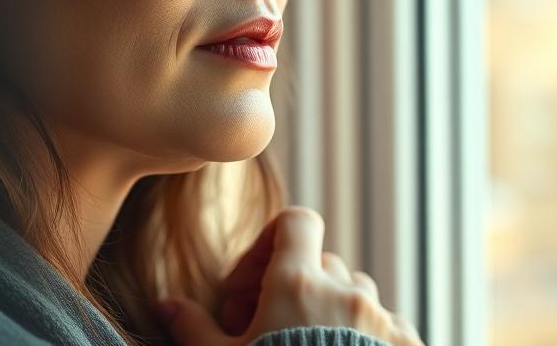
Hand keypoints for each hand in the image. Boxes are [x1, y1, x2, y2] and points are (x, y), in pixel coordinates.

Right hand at [155, 206, 424, 345]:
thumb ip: (195, 328)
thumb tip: (166, 304)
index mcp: (297, 283)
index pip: (296, 222)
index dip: (272, 242)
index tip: (251, 284)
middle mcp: (344, 291)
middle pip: (321, 262)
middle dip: (294, 285)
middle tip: (268, 326)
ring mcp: (381, 319)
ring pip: (357, 292)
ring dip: (333, 308)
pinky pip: (390, 325)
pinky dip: (370, 336)